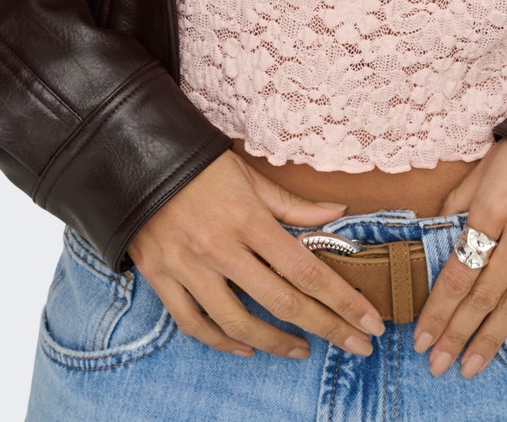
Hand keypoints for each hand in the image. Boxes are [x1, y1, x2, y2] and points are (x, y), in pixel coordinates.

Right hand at [127, 149, 387, 359]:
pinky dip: (222, 342)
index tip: (370, 322)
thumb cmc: (199, 164)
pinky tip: (246, 348)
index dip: (342, 301)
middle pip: (282, 302)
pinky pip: (194, 323)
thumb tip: (337, 213)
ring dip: (276, 344)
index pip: (306, 269)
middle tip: (357, 346)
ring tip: (303, 350)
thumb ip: (292, 205)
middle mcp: (220, 248)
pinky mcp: (161, 277)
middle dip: (327, 328)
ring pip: (238, 323)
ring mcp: (188, 267)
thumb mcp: (249, 175)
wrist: (135, 155)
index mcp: (248, 219)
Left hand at [411, 136, 506, 377]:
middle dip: (457, 334)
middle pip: (483, 295)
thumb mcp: (486, 166)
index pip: (459, 269)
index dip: (439, 308)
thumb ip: (460, 201)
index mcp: (493, 207)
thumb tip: (434, 232)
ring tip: (469, 367)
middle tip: (436, 364)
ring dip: (490, 340)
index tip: (421, 337)